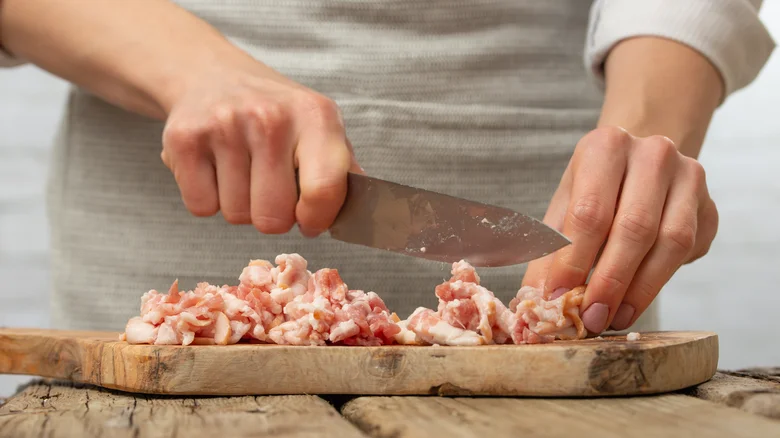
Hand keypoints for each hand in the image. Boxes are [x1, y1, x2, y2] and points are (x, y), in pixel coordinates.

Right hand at [160, 58, 361, 236]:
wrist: (213, 76)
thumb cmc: (277, 115)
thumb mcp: (321, 129)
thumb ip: (343, 173)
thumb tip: (359, 218)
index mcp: (315, 116)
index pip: (323, 191)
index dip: (317, 220)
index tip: (310, 219)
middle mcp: (269, 117)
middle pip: (273, 218)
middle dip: (275, 217)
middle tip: (271, 189)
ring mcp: (223, 126)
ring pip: (236, 216)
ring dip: (241, 207)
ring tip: (243, 172)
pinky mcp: (183, 139)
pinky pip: (201, 207)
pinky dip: (209, 199)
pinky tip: (217, 169)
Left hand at [522, 126, 718, 332]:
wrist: (639, 165)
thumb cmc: (595, 191)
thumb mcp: (563, 211)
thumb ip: (548, 254)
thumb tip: (534, 302)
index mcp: (606, 147)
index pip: (590, 211)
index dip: (574, 260)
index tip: (558, 298)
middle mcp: (652, 153)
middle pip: (634, 227)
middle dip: (610, 281)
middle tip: (591, 318)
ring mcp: (688, 176)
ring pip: (671, 241)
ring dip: (640, 289)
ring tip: (613, 317)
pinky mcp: (709, 205)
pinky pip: (689, 250)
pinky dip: (660, 281)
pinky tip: (635, 301)